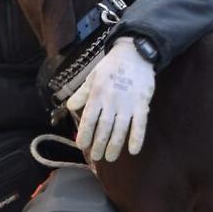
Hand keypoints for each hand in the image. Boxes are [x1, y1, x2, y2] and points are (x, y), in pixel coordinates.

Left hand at [67, 36, 154, 161]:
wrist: (135, 54)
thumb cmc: (111, 66)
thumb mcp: (93, 76)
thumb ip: (82, 93)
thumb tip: (70, 106)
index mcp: (97, 93)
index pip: (89, 118)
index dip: (85, 133)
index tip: (82, 145)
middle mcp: (111, 100)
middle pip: (104, 127)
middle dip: (99, 144)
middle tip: (96, 157)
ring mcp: (128, 103)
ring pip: (120, 129)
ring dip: (114, 145)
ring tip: (110, 158)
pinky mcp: (142, 104)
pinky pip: (140, 124)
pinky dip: (137, 138)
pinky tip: (133, 151)